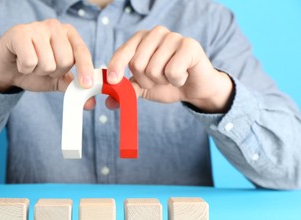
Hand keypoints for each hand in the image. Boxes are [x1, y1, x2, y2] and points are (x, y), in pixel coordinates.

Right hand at [0, 19, 95, 108]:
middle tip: (42, 67)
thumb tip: (90, 103)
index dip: (85, 69)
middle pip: (65, 60)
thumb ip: (73, 87)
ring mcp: (37, 27)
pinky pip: (30, 60)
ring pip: (48, 62)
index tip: (86, 85)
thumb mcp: (56, 80)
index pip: (82, 51)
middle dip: (53, 72)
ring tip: (30, 63)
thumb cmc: (33, 70)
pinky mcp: (19, 32)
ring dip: (38, 71)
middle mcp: (55, 26)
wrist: (5, 70)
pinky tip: (20, 61)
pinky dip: (25, 68)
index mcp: (68, 34)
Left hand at [107, 26, 233, 112]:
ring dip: (163, 81)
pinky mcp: (190, 45)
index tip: (113, 80)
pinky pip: (172, 71)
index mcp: (141, 39)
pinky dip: (177, 80)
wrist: (194, 88)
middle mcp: (156, 33)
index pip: (123, 52)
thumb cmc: (167, 83)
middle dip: (147, 81)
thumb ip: (126, 91)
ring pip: (154, 69)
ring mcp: (173, 37)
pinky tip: (184, 75)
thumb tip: (109, 102)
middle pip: (137, 64)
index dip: (116, 66)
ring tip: (173, 76)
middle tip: (160, 79)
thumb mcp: (143, 88)